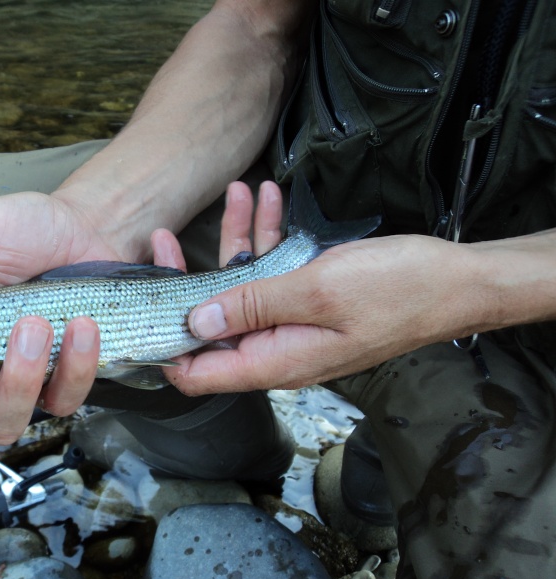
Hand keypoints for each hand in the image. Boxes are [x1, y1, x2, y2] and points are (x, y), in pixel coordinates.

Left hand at [155, 181, 487, 394]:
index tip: (138, 307)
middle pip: (210, 322)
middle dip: (185, 277)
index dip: (163, 347)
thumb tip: (196, 321)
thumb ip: (253, 306)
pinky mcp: (306, 299)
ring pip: (241, 286)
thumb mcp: (317, 292)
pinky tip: (267, 197)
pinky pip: (272, 271)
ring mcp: (290, 322)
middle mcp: (275, 347)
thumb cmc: (396, 290)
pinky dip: (267, 236)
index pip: (197, 372)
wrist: (454, 281)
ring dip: (234, 239)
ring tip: (235, 192)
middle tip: (164, 236)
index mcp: (273, 360)